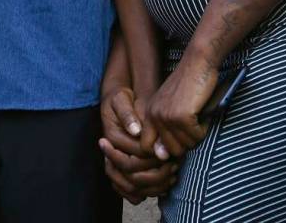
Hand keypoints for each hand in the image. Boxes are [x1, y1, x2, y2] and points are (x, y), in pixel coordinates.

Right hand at [101, 86, 177, 202]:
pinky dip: (148, 189)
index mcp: (112, 137)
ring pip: (132, 185)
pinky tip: (164, 184)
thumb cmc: (120, 97)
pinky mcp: (122, 166)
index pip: (134, 153)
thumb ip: (127, 114)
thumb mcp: (121, 99)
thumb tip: (135, 131)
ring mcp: (115, 161)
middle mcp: (111, 152)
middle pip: (132, 174)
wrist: (116, 100)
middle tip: (174, 166)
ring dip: (153, 184)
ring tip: (172, 174)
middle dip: (155, 172)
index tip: (169, 153)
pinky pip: (132, 188)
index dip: (152, 155)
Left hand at [140, 53, 217, 158]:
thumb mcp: (171, 105)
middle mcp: (155, 116)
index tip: (177, 140)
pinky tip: (202, 113)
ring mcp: (167, 117)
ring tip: (197, 116)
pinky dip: (203, 128)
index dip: (163, 150)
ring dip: (196, 135)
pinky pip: (196, 136)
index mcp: (150, 113)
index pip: (147, 147)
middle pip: (171, 151)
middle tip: (192, 123)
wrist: (198, 61)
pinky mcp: (182, 116)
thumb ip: (165, 129)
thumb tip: (163, 157)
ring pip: (185, 146)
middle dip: (186, 142)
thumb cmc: (189, 83)